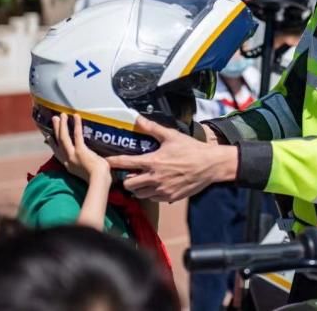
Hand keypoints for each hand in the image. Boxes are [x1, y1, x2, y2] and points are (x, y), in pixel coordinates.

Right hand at [48, 113, 110, 183]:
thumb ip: (85, 164)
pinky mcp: (80, 151)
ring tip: (62, 115)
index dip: (52, 144)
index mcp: (68, 166)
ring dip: (62, 125)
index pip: (57, 153)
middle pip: (59, 142)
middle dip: (56, 130)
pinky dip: (76, 125)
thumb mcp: (87, 172)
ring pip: (63, 137)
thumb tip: (91, 158)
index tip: (48, 137)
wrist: (99, 182)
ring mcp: (73, 156)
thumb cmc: (98, 179)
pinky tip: (76, 116)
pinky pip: (77, 135)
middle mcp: (68, 161)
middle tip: (55, 119)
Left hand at [106, 115, 237, 201]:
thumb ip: (152, 128)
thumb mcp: (172, 136)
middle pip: (129, 184)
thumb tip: (138, 119)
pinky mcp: (170, 197)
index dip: (113, 162)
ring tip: (143, 180)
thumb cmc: (191, 149)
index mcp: (153, 161)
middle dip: (127, 179)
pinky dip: (150, 193)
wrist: (210, 165)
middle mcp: (155, 178)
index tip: (106, 161)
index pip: (126, 163)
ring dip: (138, 188)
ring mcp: (162, 190)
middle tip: (131, 173)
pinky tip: (156, 185)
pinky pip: (153, 199)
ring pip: (139, 194)